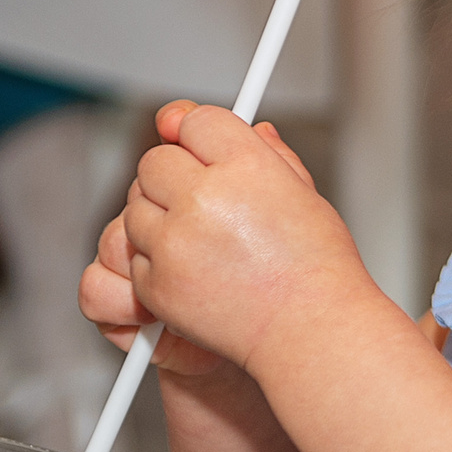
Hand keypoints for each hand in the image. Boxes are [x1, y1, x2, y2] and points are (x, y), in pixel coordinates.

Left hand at [92, 101, 369, 374]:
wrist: (311, 331)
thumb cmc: (316, 267)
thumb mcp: (303, 192)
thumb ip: (270, 153)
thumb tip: (253, 125)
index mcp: (246, 165)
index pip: (195, 121)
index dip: (196, 134)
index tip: (201, 147)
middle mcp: (205, 197)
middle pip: (154, 161)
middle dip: (172, 176)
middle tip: (202, 200)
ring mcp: (175, 242)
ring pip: (135, 208)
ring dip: (158, 219)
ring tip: (201, 240)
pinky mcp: (157, 283)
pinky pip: (136, 255)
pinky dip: (156, 262)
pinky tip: (195, 271)